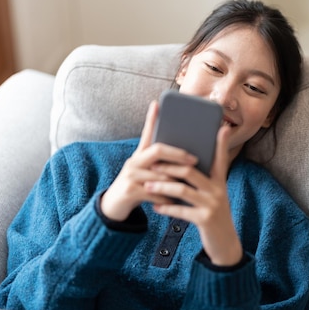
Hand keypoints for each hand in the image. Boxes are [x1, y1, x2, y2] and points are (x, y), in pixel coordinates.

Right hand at [100, 101, 197, 220]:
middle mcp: (134, 161)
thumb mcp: (145, 171)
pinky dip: (167, 198)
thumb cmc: (137, 186)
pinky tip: (176, 202)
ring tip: (192, 183)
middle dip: (178, 154)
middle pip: (157, 150)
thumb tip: (184, 157)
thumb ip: (160, 164)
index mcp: (139, 154)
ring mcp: (131, 175)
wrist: (114, 205)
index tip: (157, 104)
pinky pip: (155, 193)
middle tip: (194, 159)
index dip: (151, 118)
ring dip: (176, 181)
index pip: (146, 133)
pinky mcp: (130, 191)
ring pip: (160, 175)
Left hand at [145, 125, 243, 266]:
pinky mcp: (205, 219)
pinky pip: (181, 210)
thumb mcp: (214, 195)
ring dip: (162, 187)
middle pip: (190, 171)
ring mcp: (212, 205)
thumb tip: (187, 164)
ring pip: (182, 190)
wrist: (225, 244)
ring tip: (148, 186)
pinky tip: (156, 207)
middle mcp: (218, 190)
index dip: (220, 143)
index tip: (219, 127)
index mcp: (219, 181)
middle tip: (151, 165)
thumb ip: (204, 179)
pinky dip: (166, 208)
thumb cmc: (213, 216)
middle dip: (168, 167)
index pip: (220, 157)